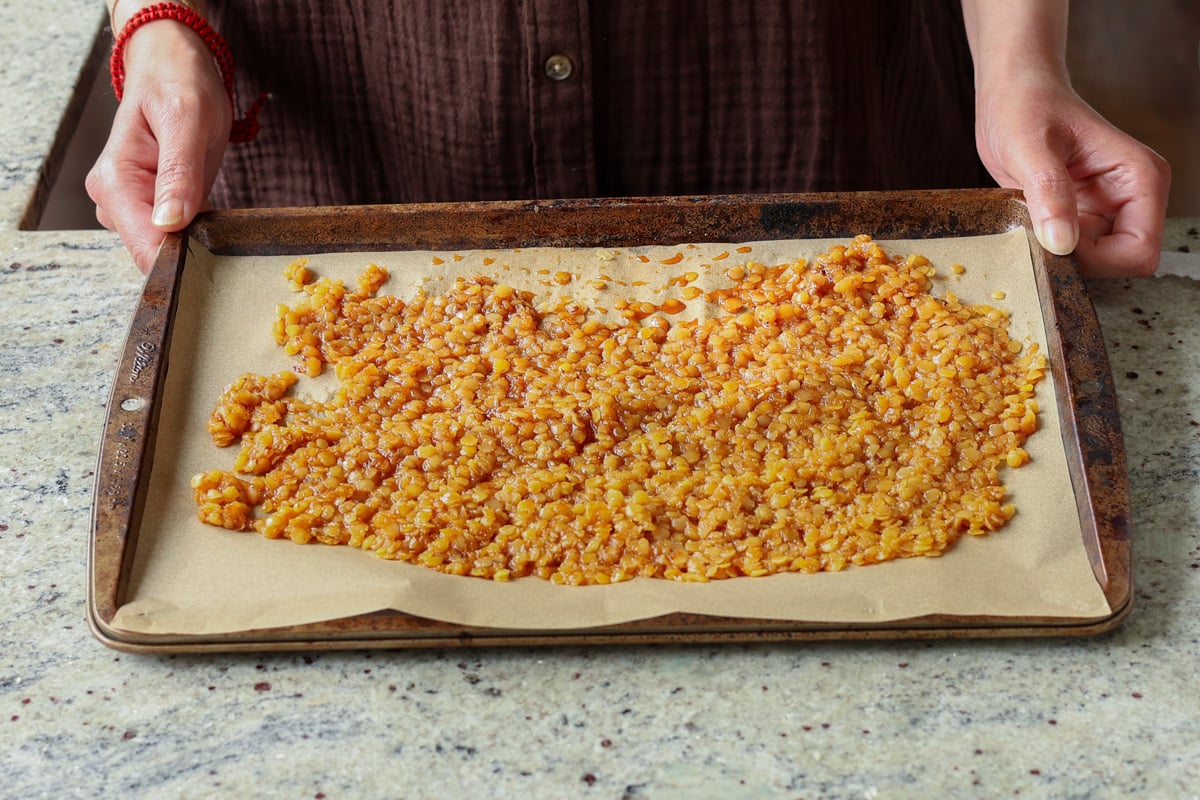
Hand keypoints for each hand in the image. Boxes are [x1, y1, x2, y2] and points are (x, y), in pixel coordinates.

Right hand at [86, 19, 231, 273]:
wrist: (172, 66)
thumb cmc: (180, 84)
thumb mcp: (188, 122)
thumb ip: (179, 174)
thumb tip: (168, 223)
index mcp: (115, 182)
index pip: (145, 247)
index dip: (181, 260)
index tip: (215, 259)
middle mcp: (112, 198)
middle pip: (153, 253)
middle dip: (191, 250)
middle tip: (225, 227)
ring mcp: (125, 204)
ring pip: (164, 247)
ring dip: (194, 240)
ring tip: (215, 210)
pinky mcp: (144, 206)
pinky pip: (171, 235)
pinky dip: (193, 231)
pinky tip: (207, 213)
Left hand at [975, 73, 1170, 277]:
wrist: (1013, 92)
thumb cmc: (1026, 106)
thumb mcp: (1030, 147)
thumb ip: (1049, 193)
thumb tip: (1062, 243)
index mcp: (1139, 178)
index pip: (1139, 250)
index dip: (1096, 259)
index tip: (1054, 240)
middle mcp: (1132, 198)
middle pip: (1119, 263)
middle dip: (1076, 260)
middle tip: (1035, 230)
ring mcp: (1108, 210)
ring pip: (1095, 264)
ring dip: (1058, 255)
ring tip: (1030, 220)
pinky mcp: (1082, 217)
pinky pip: (1072, 254)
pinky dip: (1047, 249)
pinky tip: (1028, 223)